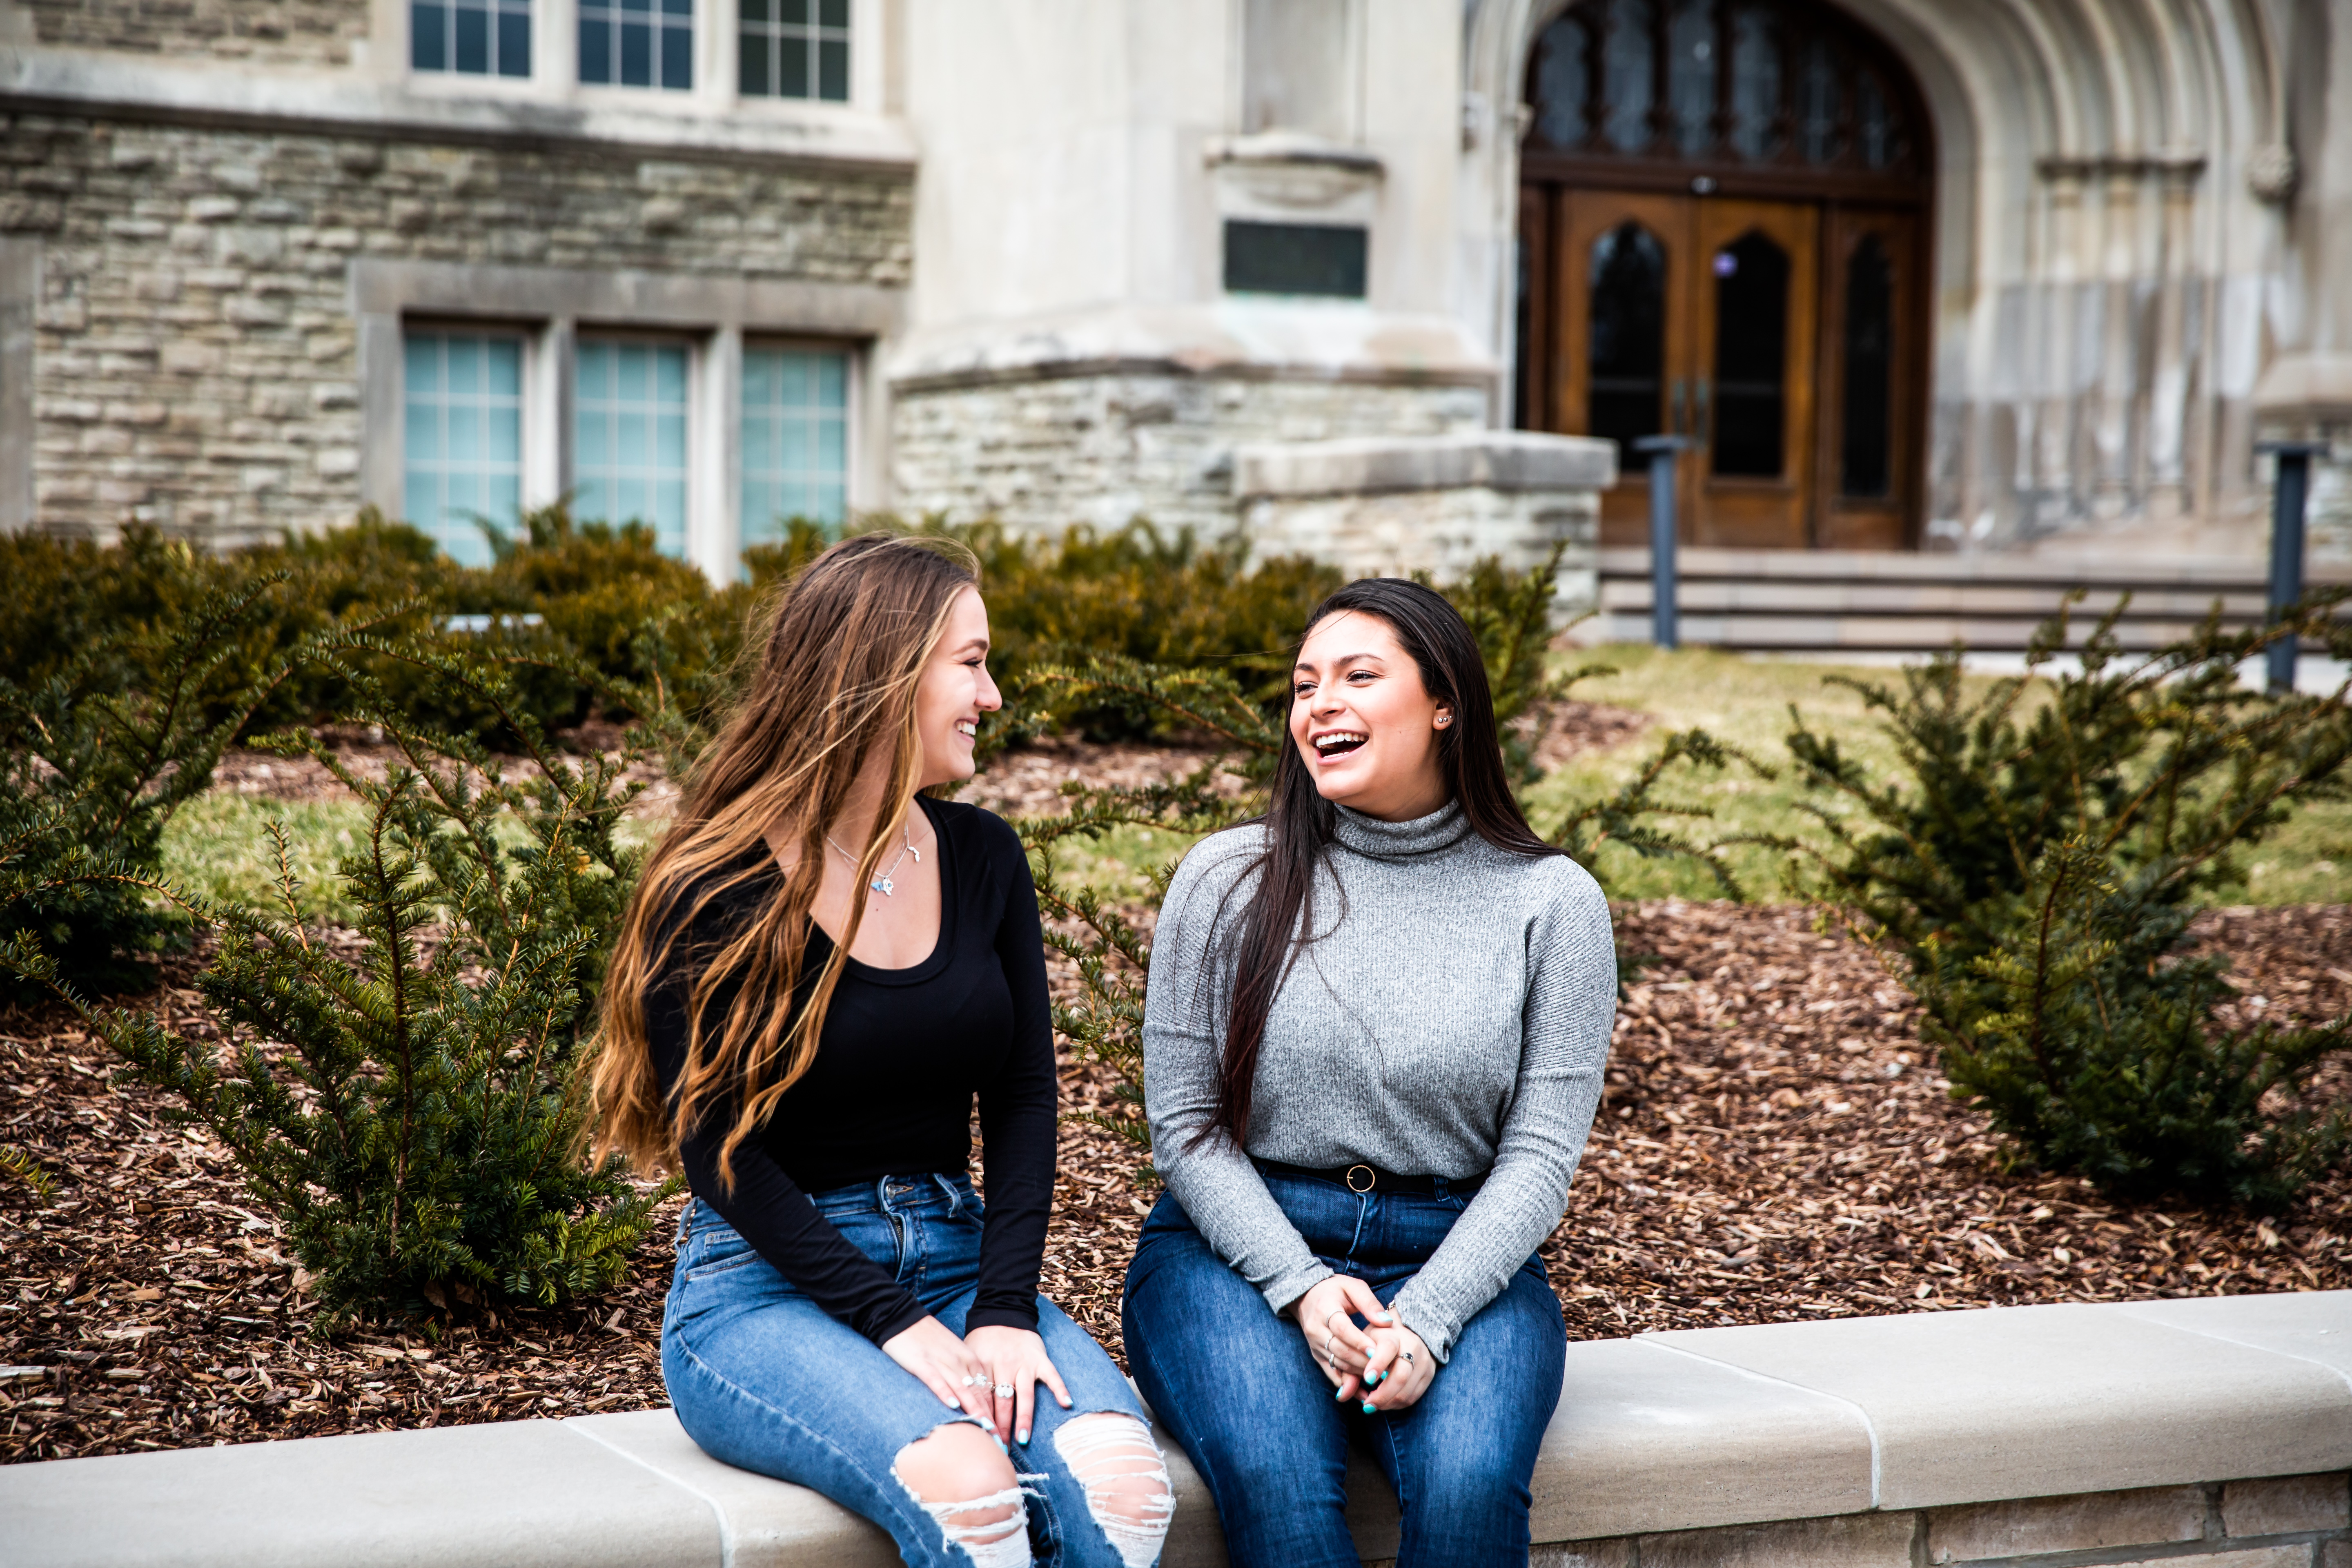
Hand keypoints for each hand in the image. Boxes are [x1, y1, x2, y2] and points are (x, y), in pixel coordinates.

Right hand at [880, 1315, 997, 1426]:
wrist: (902, 1318)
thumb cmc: (927, 1340)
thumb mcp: (952, 1355)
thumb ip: (963, 1375)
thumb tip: (971, 1401)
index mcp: (970, 1359)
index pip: (988, 1391)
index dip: (996, 1415)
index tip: (1002, 1436)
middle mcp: (960, 1361)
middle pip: (979, 1394)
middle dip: (990, 1420)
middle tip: (999, 1443)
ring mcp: (942, 1362)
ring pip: (963, 1390)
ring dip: (974, 1412)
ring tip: (985, 1431)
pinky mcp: (922, 1363)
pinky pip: (936, 1380)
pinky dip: (945, 1393)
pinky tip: (953, 1406)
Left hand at [964, 1324, 1071, 1445]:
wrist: (1002, 1311)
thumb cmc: (983, 1340)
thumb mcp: (969, 1356)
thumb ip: (968, 1379)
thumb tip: (960, 1409)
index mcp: (984, 1366)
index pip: (983, 1399)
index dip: (983, 1421)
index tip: (982, 1441)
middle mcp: (1004, 1365)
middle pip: (1002, 1402)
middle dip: (1001, 1427)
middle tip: (999, 1448)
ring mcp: (1024, 1362)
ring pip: (1024, 1394)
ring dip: (1023, 1417)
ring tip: (1022, 1439)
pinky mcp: (1040, 1358)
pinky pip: (1052, 1375)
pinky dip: (1059, 1388)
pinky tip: (1066, 1403)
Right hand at [1288, 1275, 1393, 1402]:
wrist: (1307, 1297)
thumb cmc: (1335, 1289)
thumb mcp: (1353, 1286)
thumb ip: (1369, 1303)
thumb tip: (1386, 1323)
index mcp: (1324, 1308)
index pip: (1342, 1328)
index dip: (1359, 1341)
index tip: (1377, 1352)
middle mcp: (1316, 1329)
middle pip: (1340, 1349)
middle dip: (1363, 1361)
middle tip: (1386, 1370)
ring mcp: (1314, 1345)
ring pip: (1337, 1363)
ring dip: (1358, 1373)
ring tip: (1380, 1380)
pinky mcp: (1316, 1356)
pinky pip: (1330, 1374)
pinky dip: (1346, 1385)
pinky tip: (1363, 1393)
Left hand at [1357, 1322, 1434, 1412]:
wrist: (1408, 1331)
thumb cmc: (1378, 1339)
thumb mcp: (1362, 1344)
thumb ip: (1350, 1368)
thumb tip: (1341, 1396)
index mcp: (1392, 1335)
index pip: (1387, 1348)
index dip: (1377, 1364)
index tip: (1367, 1379)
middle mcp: (1412, 1346)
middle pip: (1400, 1376)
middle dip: (1382, 1395)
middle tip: (1366, 1405)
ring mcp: (1423, 1361)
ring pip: (1407, 1391)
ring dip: (1388, 1403)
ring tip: (1372, 1405)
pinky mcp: (1429, 1375)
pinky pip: (1413, 1397)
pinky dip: (1397, 1404)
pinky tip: (1385, 1402)